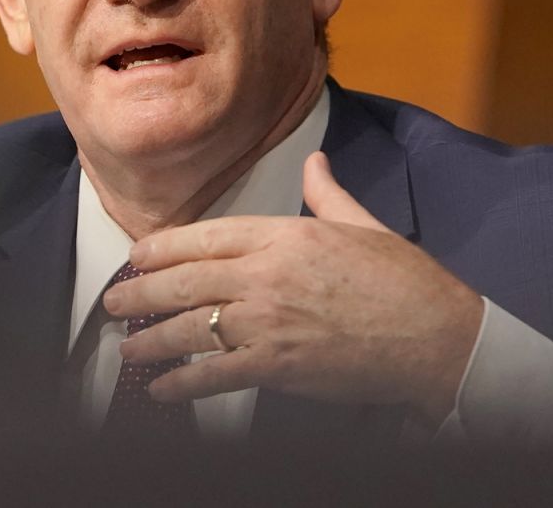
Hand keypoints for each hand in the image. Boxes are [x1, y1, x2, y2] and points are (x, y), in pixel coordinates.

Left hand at [104, 151, 483, 425]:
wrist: (438, 336)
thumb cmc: (404, 281)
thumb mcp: (362, 224)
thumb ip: (326, 193)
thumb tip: (315, 161)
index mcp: (284, 235)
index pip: (205, 236)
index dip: (162, 248)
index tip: (136, 257)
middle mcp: (267, 274)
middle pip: (184, 281)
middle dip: (140, 293)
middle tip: (113, 302)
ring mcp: (269, 321)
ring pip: (191, 328)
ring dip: (151, 340)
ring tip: (127, 348)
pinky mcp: (279, 365)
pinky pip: (216, 375)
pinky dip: (183, 384)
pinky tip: (162, 390)